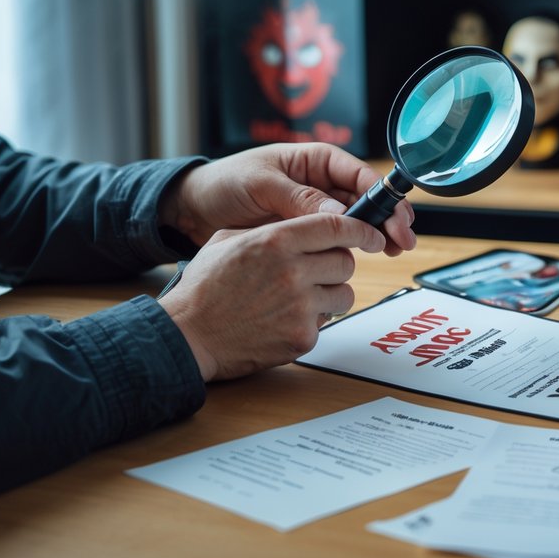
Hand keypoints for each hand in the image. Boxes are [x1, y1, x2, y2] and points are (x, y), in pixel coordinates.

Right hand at [158, 213, 385, 381]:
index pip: (338, 226)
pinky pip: (326, 322)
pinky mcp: (302, 337)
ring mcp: (300, 307)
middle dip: (336, 265)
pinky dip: (311, 321)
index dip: (362, 229)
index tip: (372, 234)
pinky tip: (283, 319)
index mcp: (276, 240)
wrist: (186, 336)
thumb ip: (273, 227)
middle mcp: (293, 271)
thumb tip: (306, 220)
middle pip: (346, 262)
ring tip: (296, 298)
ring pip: (344, 294)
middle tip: (315, 271)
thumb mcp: (229, 239)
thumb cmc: (202, 287)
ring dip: (329, 294)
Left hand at [159, 143, 414, 254]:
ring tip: (392, 251)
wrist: (191, 212)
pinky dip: (350, 250)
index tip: (395, 215)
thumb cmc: (222, 184)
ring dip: (375, 235)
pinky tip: (364, 260)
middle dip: (387, 218)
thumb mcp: (260, 185)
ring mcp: (313, 212)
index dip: (381, 195)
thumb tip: (337, 214)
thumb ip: (298, 198)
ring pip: (354, 223)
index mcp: (312, 161)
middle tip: (402, 240)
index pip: (357, 174)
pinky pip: (333, 242)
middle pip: (364, 200)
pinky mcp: (304, 236)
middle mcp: (319, 185)